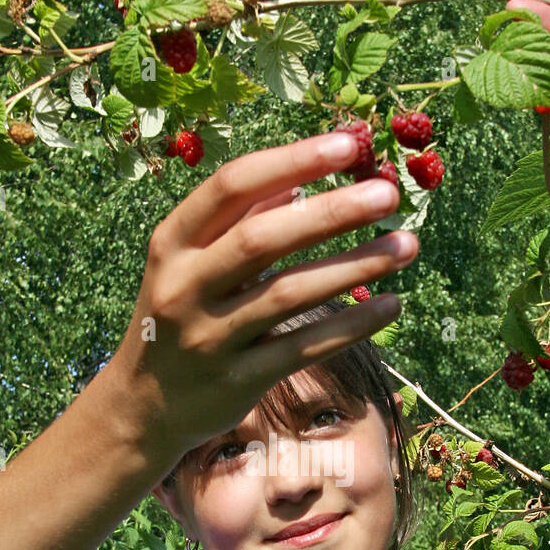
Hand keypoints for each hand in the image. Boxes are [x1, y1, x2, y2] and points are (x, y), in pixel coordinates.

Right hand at [109, 133, 418, 456]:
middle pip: (262, 239)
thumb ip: (239, 221)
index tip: (348, 144)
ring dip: (354, 267)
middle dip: (331, 213)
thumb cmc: (180, 316)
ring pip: (289, 294)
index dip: (292, 161)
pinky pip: (304, 348)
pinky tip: (390, 306)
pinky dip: (351, 326)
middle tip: (388, 194)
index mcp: (173, 243)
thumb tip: (299, 180)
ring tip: (406, 247)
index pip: (232, 187)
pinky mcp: (238, 380)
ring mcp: (210, 337)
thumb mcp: (191, 263)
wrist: (143, 405)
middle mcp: (185, 286)